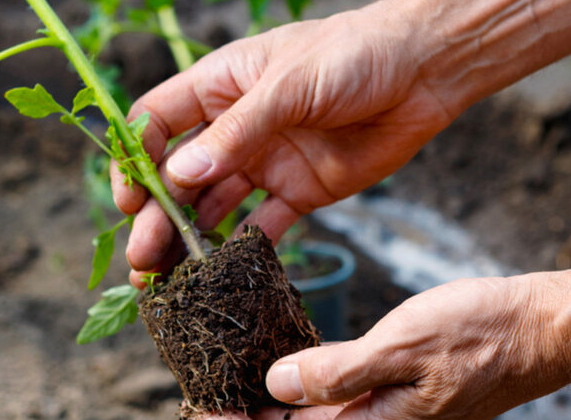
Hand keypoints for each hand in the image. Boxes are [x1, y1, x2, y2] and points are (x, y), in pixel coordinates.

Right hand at [112, 0, 452, 282]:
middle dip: (156, 215)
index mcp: (220, 86)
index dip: (135, 159)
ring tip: (169, 276)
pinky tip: (225, 271)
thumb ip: (236, 131)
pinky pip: (264, 224)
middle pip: (179, 175)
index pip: (157, 123)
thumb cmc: (354, 53)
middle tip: (142, 257)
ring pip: (213, 205)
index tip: (129, 199)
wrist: (426, 71)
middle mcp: (235, 127)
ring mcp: (265, 161)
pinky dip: (244, 248)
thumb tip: (178, 175)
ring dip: (189, 238)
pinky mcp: (299, 191)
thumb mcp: (289, 84)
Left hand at [202, 272, 570, 419]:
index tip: (204, 408)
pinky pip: (334, 396)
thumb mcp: (404, 346)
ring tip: (230, 379)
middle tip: (206, 394)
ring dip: (269, 402)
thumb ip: (339, 372)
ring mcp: (382, 411)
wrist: (533, 326)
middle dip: (247, 413)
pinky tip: (283, 366)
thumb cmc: (479, 333)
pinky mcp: (389, 392)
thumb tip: (279, 385)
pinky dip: (301, 385)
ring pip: (310, 415)